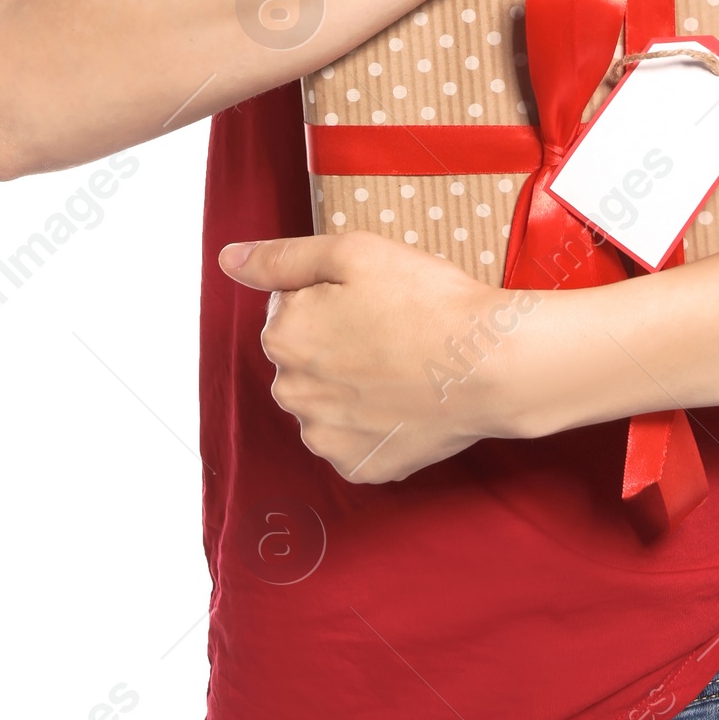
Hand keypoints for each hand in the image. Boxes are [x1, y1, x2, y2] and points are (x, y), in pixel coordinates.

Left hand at [219, 231, 544, 479]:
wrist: (490, 365)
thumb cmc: (427, 301)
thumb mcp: (354, 252)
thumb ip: (282, 258)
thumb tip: (229, 260)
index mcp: (283, 338)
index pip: (291, 308)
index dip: (333, 296)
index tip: (373, 297)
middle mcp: (292, 395)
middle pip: (305, 358)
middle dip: (336, 343)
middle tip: (392, 328)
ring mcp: (327, 438)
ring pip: (327, 402)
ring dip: (351, 386)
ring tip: (402, 366)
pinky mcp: (362, 467)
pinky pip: (355, 440)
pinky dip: (374, 423)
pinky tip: (406, 400)